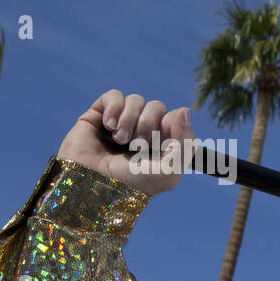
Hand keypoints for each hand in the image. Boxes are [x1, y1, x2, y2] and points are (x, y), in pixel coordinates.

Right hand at [57, 89, 195, 196]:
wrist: (94, 185)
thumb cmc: (134, 183)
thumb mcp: (169, 170)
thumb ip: (185, 142)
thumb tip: (185, 110)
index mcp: (162, 143)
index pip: (175, 118)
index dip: (169, 127)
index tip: (159, 145)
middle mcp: (143, 131)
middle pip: (157, 107)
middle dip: (147, 125)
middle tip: (135, 146)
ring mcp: (122, 122)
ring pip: (136, 100)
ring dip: (130, 119)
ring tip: (119, 140)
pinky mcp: (99, 115)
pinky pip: (114, 96)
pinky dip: (114, 108)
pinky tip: (108, 126)